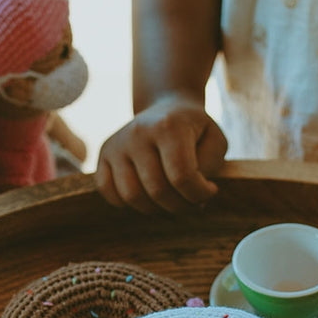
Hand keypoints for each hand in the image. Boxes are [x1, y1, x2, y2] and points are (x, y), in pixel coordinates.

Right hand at [95, 93, 227, 212]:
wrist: (165, 108)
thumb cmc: (193, 130)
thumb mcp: (215, 140)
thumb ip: (210, 165)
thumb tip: (195, 194)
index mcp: (168, 125)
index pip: (182, 176)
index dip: (199, 194)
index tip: (210, 191)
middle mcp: (137, 133)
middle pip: (156, 190)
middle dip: (180, 205)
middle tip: (192, 202)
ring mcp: (116, 144)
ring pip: (131, 196)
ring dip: (155, 209)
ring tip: (170, 201)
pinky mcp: (103, 154)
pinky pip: (107, 191)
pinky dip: (126, 203)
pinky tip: (146, 196)